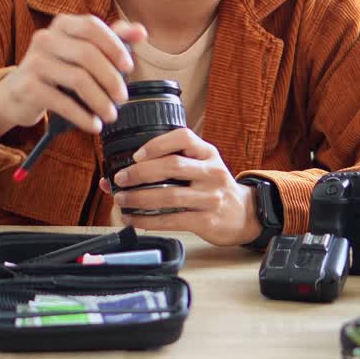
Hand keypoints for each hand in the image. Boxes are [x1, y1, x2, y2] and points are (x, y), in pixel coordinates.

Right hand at [0, 16, 146, 140]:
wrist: (16, 95)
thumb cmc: (58, 71)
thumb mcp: (82, 52)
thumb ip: (111, 40)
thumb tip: (141, 32)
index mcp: (62, 24)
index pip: (92, 26)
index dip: (114, 46)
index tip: (129, 67)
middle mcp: (46, 38)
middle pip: (87, 54)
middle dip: (111, 78)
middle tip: (123, 98)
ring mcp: (34, 62)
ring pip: (77, 79)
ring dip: (100, 101)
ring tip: (111, 115)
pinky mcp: (27, 87)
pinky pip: (62, 102)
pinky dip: (82, 116)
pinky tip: (93, 125)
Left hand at [99, 128, 262, 246]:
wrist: (244, 214)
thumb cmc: (212, 188)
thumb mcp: (201, 168)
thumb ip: (168, 165)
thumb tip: (115, 176)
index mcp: (208, 153)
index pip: (184, 138)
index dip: (157, 144)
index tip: (136, 155)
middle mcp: (212, 172)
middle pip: (172, 166)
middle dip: (140, 172)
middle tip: (120, 179)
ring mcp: (211, 197)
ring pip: (169, 195)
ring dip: (139, 198)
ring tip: (122, 200)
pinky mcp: (207, 221)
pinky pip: (172, 219)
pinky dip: (148, 220)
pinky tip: (134, 219)